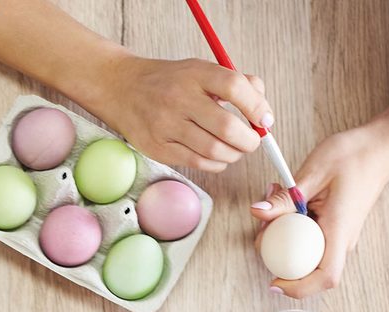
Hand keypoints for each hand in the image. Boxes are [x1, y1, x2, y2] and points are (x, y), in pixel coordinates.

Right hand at [96, 54, 271, 171]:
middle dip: (248, 140)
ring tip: (235, 151)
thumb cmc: (170, 83)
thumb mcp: (201, 71)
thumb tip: (263, 113)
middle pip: (227, 126)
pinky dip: (216, 164)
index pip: (235, 87)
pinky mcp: (159, 148)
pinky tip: (218, 158)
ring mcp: (167, 126)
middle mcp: (180, 99)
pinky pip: (197, 163)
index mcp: (196, 74)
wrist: (124, 90)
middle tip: (252, 142)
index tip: (264, 120)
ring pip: (214, 150)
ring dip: (233, 155)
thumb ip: (236, 83)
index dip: (257, 107)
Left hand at [249, 124, 388, 296]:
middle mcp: (341, 240)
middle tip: (263, 228)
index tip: (275, 282)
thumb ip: (286, 198)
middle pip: (307, 270)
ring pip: (304, 253)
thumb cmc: (355, 156)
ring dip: (282, 237)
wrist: (380, 148)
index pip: (325, 276)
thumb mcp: (315, 172)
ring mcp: (337, 237)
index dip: (299, 288)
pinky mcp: (332, 229)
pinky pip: (307, 239)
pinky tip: (286, 201)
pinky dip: (291, 226)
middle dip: (278, 257)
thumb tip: (257, 213)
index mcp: (339, 231)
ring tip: (274, 202)